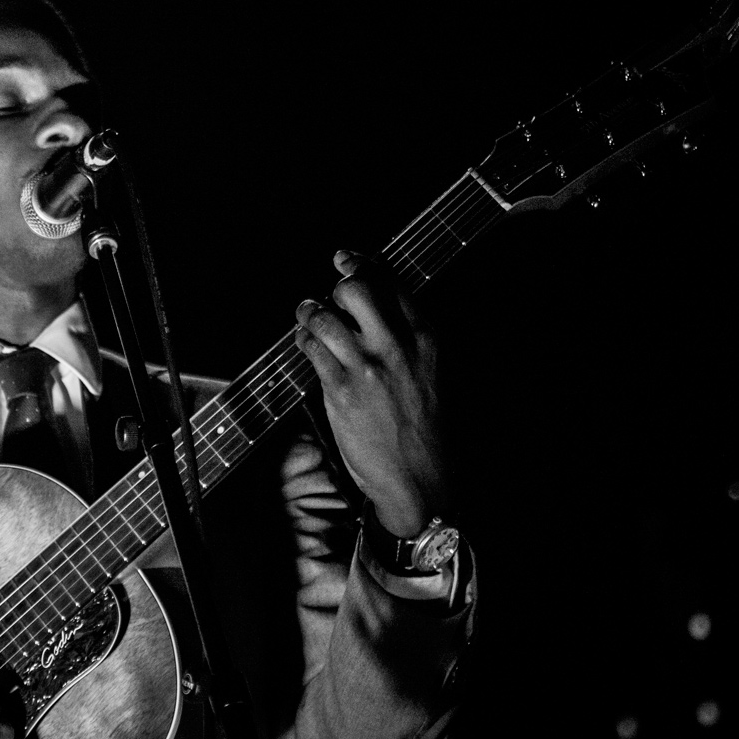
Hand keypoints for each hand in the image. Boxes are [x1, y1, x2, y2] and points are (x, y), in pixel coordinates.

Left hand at [294, 250, 449, 536]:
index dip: (361, 264)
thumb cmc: (428, 429)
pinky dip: (303, 338)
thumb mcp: (436, 372)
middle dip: (336, 287)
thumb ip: (411, 338)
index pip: (391, 283)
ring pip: (325, 316)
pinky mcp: (340, 390)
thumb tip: (378, 308)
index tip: (345, 259)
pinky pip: (311, 347)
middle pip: (356, 289)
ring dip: (309, 311)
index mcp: (427, 338)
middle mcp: (397, 346)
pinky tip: (305, 342)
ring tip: (307, 315)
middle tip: (330, 297)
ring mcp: (366, 367)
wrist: (421, 479)